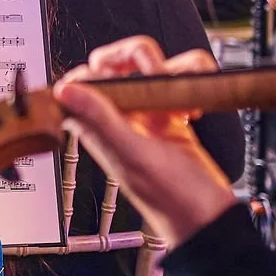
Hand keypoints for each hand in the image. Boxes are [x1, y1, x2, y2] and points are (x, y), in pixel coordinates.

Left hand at [54, 37, 235, 245]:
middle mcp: (120, 118)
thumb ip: (101, 121)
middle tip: (156, 72)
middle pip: (115, 63)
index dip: (96, 68)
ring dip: (173, 68)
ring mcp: (148, 115)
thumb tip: (66, 90)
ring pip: (152, 66)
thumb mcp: (134, 157)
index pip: (81, 81)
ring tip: (180, 92)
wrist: (210, 219)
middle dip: (137, 56)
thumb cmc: (171, 199)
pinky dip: (192, 82)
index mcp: (99, 127)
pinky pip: (180, 81)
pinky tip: (194, 106)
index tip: (118, 71)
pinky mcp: (174, 116)